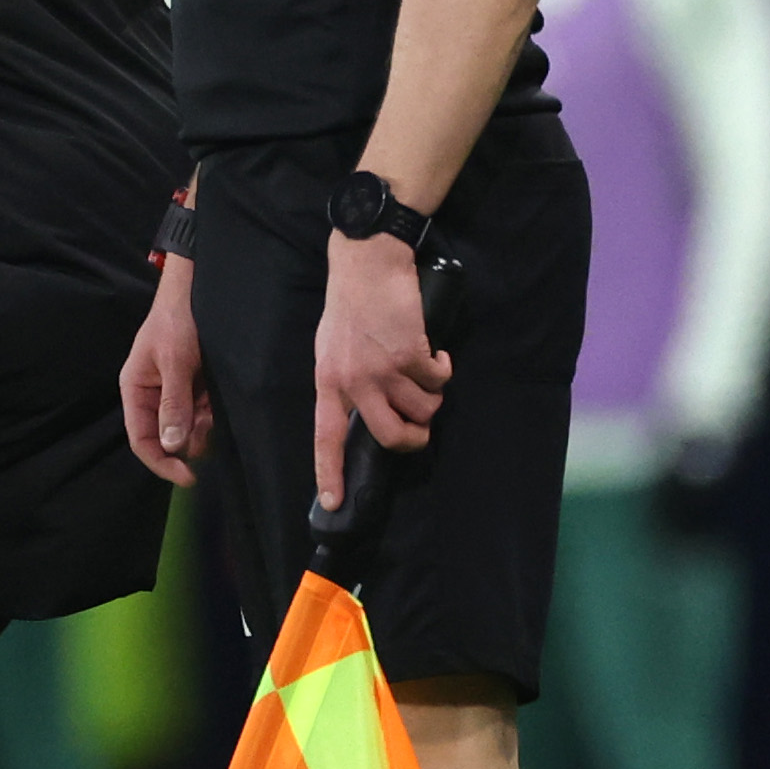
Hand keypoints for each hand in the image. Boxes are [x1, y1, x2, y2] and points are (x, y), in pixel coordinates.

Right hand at [120, 257, 210, 485]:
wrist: (198, 289)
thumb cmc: (179, 321)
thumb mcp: (176, 362)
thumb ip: (173, 404)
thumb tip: (170, 445)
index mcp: (136, 389)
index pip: (141, 439)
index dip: (161, 462)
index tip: (189, 477)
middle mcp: (153, 394)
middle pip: (166, 436)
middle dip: (189, 440)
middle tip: (213, 431)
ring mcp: (175, 390)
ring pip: (189, 425)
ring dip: (205, 424)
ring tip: (218, 405)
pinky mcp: (195, 384)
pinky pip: (204, 410)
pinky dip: (214, 411)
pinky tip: (222, 397)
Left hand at [313, 230, 449, 506]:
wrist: (365, 265)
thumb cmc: (349, 307)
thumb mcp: (332, 350)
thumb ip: (344, 383)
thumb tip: (362, 415)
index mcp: (328, 383)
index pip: (326, 439)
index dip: (330, 474)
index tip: (332, 504)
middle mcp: (354, 383)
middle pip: (391, 437)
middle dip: (414, 438)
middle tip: (421, 427)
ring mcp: (384, 371)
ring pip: (423, 410)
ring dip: (432, 395)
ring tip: (424, 372)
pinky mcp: (411, 355)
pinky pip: (439, 380)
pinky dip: (443, 368)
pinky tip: (433, 351)